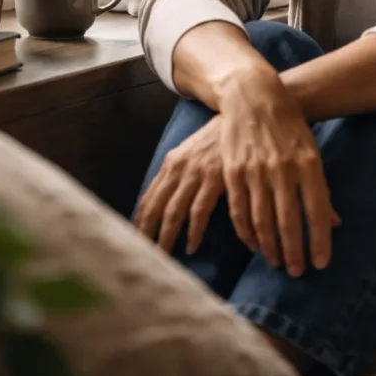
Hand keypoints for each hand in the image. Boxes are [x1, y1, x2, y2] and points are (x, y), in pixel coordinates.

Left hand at [134, 115, 225, 254]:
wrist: (239, 118)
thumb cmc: (217, 140)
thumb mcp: (191, 152)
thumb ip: (178, 172)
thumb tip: (165, 199)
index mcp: (171, 163)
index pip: (148, 198)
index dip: (140, 221)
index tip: (135, 240)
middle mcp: (178, 168)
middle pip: (155, 208)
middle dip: (147, 234)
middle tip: (143, 255)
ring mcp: (195, 173)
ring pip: (173, 212)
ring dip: (167, 237)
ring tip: (163, 257)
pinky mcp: (214, 179)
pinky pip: (199, 211)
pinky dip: (193, 232)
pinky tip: (191, 245)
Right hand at [218, 65, 339, 276]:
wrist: (254, 94)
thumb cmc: (288, 124)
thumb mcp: (310, 150)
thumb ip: (319, 187)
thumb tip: (334, 222)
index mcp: (308, 162)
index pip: (318, 210)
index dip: (320, 240)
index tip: (321, 263)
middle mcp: (283, 168)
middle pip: (289, 221)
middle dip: (294, 252)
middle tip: (297, 272)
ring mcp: (256, 170)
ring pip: (263, 220)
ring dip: (271, 247)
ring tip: (277, 262)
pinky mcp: (233, 170)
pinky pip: (239, 210)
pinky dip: (247, 232)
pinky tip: (254, 244)